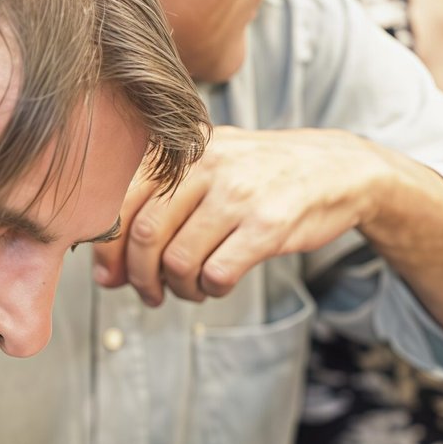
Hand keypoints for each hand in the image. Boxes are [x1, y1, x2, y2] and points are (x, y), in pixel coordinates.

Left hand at [94, 126, 384, 305]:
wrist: (338, 170)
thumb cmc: (260, 176)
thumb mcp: (207, 166)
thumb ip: (154, 207)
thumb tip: (104, 272)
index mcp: (183, 150)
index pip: (121, 202)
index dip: (107, 248)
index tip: (110, 275)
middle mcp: (207, 165)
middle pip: (145, 236)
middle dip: (140, 277)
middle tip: (150, 293)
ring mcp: (238, 194)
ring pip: (179, 260)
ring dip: (179, 288)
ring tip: (191, 289)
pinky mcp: (268, 225)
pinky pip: (217, 273)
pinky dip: (211, 289)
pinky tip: (218, 284)